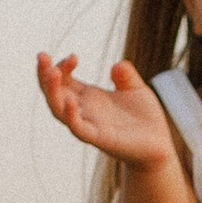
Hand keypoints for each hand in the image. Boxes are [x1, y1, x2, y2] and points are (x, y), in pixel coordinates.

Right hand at [38, 51, 176, 167]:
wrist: (159, 147)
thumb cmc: (145, 119)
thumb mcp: (136, 89)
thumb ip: (126, 76)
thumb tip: (117, 65)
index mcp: (88, 97)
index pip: (63, 80)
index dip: (62, 66)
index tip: (74, 57)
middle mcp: (83, 110)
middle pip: (53, 93)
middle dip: (44, 74)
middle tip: (42, 56)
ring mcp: (89, 125)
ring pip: (59, 110)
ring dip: (52, 92)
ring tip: (51, 73)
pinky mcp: (99, 139)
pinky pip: (79, 129)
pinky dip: (71, 116)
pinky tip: (70, 101)